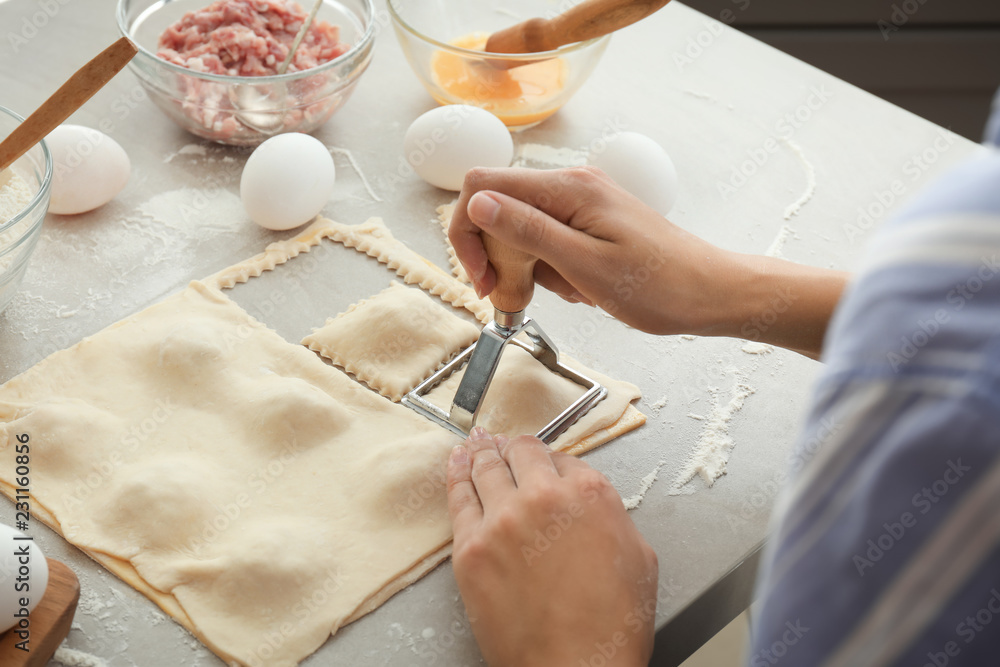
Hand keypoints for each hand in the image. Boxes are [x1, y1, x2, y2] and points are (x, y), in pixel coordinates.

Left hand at [447, 428, 658, 666]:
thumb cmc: (611, 627)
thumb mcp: (639, 557)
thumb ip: (610, 517)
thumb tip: (590, 507)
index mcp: (589, 495)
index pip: (563, 458)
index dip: (553, 463)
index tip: (545, 466)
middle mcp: (543, 497)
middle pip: (522, 453)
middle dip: (517, 449)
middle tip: (507, 445)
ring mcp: (502, 521)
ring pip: (486, 468)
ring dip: (484, 451)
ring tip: (478, 441)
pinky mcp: (471, 549)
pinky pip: (458, 499)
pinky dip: (457, 474)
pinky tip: (457, 462)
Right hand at [449, 165, 739, 333]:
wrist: (711, 293)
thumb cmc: (661, 287)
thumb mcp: (585, 266)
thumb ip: (528, 231)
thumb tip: (478, 203)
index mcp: (568, 190)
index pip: (483, 186)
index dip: (467, 231)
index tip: (481, 278)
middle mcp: (572, 186)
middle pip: (498, 207)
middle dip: (496, 255)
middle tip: (513, 296)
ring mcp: (582, 203)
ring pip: (521, 229)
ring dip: (528, 267)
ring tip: (566, 293)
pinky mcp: (591, 222)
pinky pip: (548, 241)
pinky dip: (551, 269)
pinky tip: (579, 288)